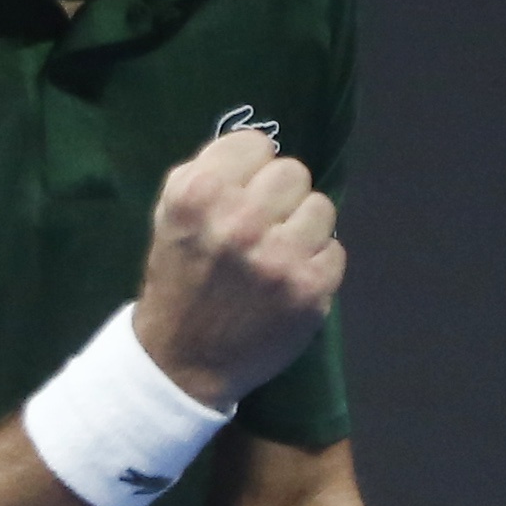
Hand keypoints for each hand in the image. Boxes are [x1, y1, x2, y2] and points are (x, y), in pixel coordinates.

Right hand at [132, 130, 342, 407]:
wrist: (182, 362)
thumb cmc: (179, 279)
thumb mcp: (171, 214)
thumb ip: (209, 172)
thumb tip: (262, 149)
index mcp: (198, 194)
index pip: (256, 144)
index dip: (250, 169)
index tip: (242, 193)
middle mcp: (239, 220)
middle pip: (293, 172)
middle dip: (280, 197)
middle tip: (262, 226)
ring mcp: (278, 257)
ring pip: (322, 207)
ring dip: (304, 228)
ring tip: (278, 253)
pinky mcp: (309, 289)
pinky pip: (335, 250)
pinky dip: (316, 265)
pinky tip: (290, 282)